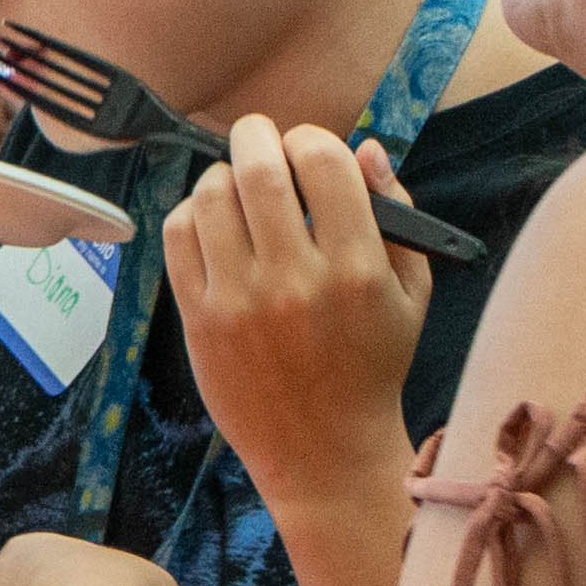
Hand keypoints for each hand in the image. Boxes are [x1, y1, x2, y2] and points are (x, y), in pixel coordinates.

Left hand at [166, 119, 435, 518]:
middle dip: (257, 136)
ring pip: (211, 196)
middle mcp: (296, 280)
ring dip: (223, 175)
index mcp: (357, 268)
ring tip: (238, 185)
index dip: (311, 138)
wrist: (324, 450)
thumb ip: (397, 216)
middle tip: (261, 138)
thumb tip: (366, 149)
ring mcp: (241, 301)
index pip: (323, 163)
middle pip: (259, 170)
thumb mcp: (408, 292)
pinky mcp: (199, 319)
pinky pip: (177, 236)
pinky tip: (212, 222)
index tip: (307, 148)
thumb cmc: (372, 364)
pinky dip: (190, 212)